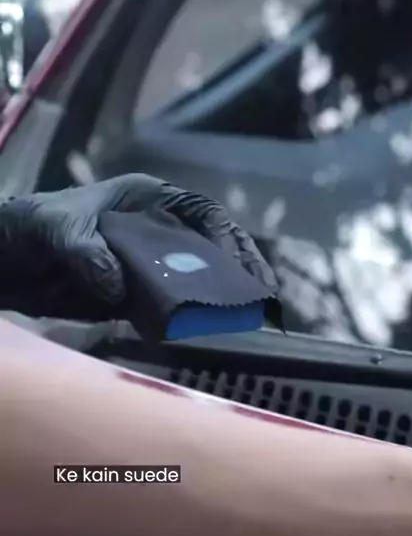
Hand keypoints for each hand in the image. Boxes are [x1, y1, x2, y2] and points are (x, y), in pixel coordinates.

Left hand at [0, 174, 276, 318]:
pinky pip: (170, 308)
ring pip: (196, 278)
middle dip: (240, 267)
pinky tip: (207, 333)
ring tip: (249, 317)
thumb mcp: (60, 230)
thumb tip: (118, 289)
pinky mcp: (134, 296)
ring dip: (221, 296)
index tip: (236, 260)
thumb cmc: (34, 226)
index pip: (199, 212)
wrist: (7, 261)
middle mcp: (155, 231)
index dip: (225, 233)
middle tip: (262, 294)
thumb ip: (88, 254)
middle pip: (211, 246)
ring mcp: (147, 265)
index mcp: (146, 202)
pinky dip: (188, 319)